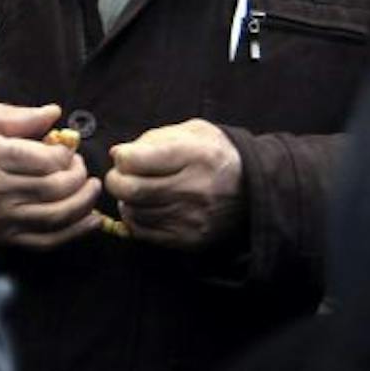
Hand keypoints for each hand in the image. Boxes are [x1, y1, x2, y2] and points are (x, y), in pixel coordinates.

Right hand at [0, 99, 103, 249]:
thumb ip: (20, 115)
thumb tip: (54, 114)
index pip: (44, 160)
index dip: (66, 154)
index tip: (69, 148)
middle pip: (54, 188)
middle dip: (78, 176)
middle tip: (82, 166)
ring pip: (55, 216)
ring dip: (83, 203)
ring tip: (93, 188)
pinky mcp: (2, 237)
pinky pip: (46, 240)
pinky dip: (74, 232)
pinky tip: (91, 220)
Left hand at [105, 119, 246, 250]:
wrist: (253, 189)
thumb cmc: (215, 155)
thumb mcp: (193, 132)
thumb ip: (155, 138)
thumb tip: (119, 154)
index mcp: (195, 156)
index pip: (137, 160)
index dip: (122, 157)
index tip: (125, 156)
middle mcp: (194, 189)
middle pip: (132, 190)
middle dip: (116, 181)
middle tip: (119, 176)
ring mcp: (192, 218)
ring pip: (136, 213)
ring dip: (126, 201)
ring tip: (136, 190)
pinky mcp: (189, 239)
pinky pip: (145, 233)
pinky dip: (136, 219)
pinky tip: (144, 208)